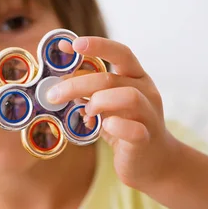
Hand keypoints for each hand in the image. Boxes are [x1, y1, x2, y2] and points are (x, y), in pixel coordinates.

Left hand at [47, 36, 180, 190]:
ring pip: (129, 96)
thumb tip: (59, 77)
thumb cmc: (125, 128)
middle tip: (54, 94)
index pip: (121, 53)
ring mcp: (149, 115)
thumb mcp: (106, 104)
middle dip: (77, 84)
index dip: (98, 45)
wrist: (153, 163)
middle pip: (112, 78)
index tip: (73, 44)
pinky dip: (115, 126)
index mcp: (136, 78)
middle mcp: (147, 92)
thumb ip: (89, 89)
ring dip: (98, 101)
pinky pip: (133, 129)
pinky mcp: (146, 139)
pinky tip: (103, 127)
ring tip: (86, 113)